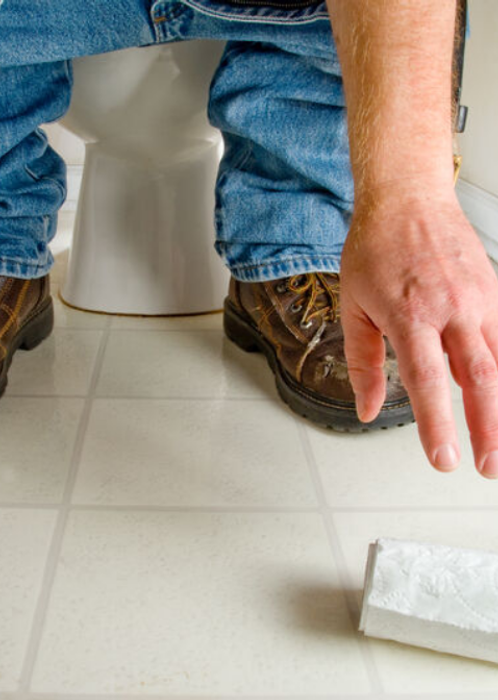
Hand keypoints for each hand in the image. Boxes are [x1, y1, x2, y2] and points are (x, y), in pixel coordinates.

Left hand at [341, 184, 497, 475]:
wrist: (407, 200)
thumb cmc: (375, 249)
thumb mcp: (353, 307)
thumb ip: (362, 362)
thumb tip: (364, 409)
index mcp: (410, 315)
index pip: (427, 381)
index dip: (438, 424)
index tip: (443, 457)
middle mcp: (453, 309)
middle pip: (481, 379)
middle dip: (488, 429)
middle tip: (487, 467)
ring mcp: (480, 300)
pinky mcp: (494, 293)